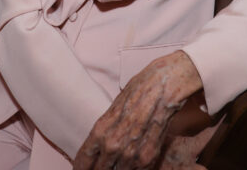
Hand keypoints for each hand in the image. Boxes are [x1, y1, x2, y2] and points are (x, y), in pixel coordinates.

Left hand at [73, 52, 201, 169]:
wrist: (164, 85)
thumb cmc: (140, 89)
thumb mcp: (114, 106)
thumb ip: (107, 128)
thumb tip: (102, 142)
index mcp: (100, 130)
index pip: (83, 160)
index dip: (81, 167)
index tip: (82, 169)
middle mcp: (112, 146)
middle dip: (99, 169)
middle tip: (102, 165)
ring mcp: (130, 154)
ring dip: (117, 169)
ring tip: (118, 163)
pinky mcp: (147, 157)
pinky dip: (134, 168)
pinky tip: (133, 162)